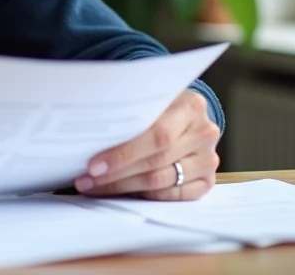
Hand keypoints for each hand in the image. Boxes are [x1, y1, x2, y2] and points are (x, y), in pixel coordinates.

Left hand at [74, 90, 219, 200]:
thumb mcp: (150, 98)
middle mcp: (204, 133)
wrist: (186, 113)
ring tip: (95, 186)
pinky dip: (146, 196)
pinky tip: (122, 193)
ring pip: (161, 181)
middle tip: (86, 180)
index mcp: (191, 106)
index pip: (157, 136)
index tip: (93, 165)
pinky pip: (174, 195)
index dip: (123, 154)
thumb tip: (89, 129)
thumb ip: (131, 110)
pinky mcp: (207, 180)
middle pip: (156, 161)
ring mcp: (208, 159)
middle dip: (116, 174)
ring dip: (124, 187)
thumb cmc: (160, 105)